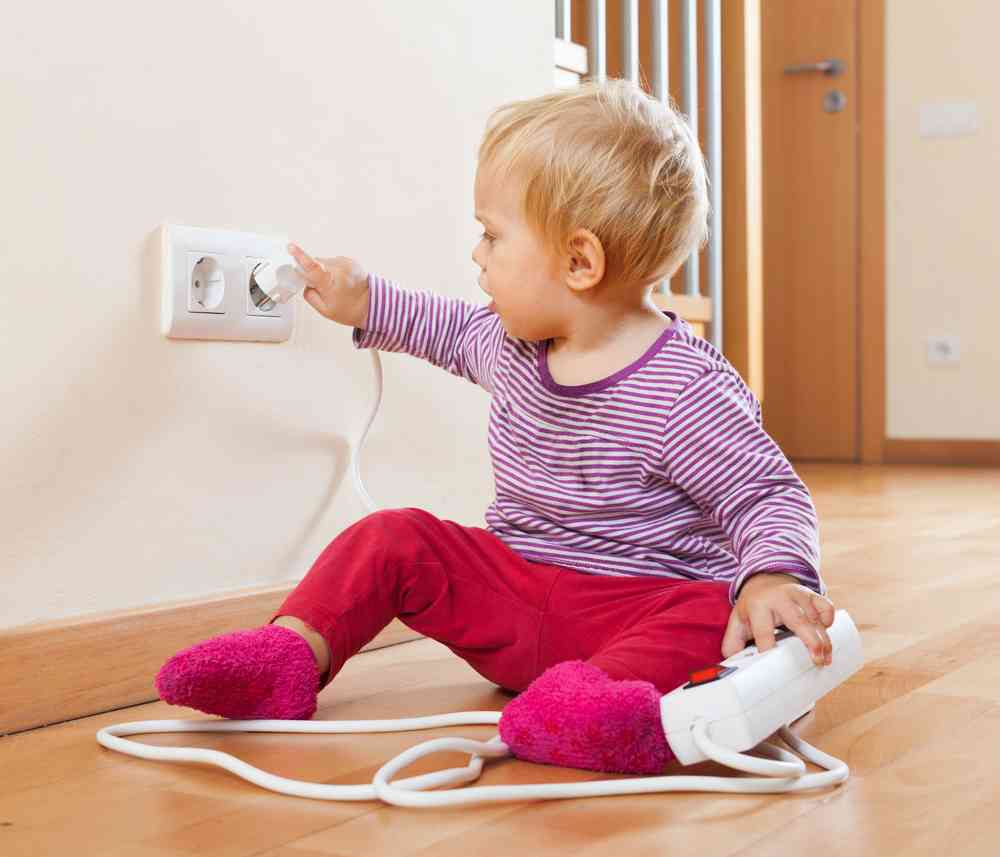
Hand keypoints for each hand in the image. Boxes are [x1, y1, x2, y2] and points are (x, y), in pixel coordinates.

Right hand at [287, 242, 369, 326]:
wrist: (371, 305)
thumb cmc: (349, 310)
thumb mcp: (324, 310)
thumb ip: (309, 294)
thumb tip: (304, 282)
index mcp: (331, 283)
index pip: (312, 267)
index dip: (300, 256)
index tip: (291, 247)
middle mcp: (340, 269)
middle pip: (316, 264)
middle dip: (313, 273)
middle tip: (322, 287)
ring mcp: (346, 263)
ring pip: (324, 262)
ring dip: (324, 271)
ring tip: (334, 285)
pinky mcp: (350, 259)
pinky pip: (333, 262)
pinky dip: (332, 269)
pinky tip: (339, 280)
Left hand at [720, 573, 835, 666]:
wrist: (764, 580)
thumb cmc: (753, 606)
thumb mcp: (738, 620)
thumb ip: (732, 642)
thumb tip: (732, 665)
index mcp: (758, 606)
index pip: (763, 631)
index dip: (769, 649)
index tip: (775, 668)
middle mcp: (779, 598)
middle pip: (797, 620)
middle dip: (810, 641)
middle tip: (817, 661)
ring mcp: (797, 594)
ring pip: (814, 616)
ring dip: (823, 638)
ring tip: (826, 658)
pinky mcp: (811, 594)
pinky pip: (825, 604)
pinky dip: (828, 619)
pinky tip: (827, 633)